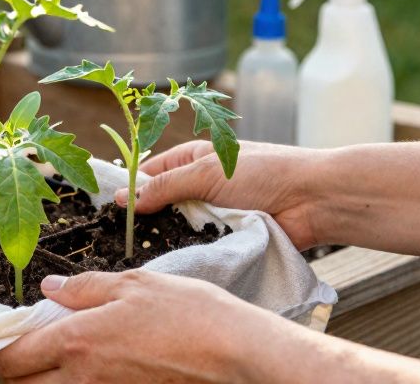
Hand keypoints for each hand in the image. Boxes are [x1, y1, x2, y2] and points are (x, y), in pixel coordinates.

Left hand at [0, 269, 292, 382]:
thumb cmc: (189, 313)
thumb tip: (49, 288)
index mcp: (77, 340)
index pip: (11, 357)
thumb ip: (84, 287)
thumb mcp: (133, 283)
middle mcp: (82, 377)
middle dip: (10, 369)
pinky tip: (81, 367)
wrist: (235, 353)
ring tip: (48, 356)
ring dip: (39, 379)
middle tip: (18, 346)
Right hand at [114, 140, 326, 248]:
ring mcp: (214, 212)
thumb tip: (121, 198)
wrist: (313, 200)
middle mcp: (200, 184)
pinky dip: (191, 250)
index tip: (106, 209)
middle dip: (147, 218)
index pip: (150, 172)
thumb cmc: (263, 173)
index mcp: (192, 159)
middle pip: (162, 203)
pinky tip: (173, 262)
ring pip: (179, 228)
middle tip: (123, 237)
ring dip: (169, 236)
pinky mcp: (228, 237)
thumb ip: (163, 187)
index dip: (129, 188)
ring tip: (145, 252)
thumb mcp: (206, 173)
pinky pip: (200, 245)